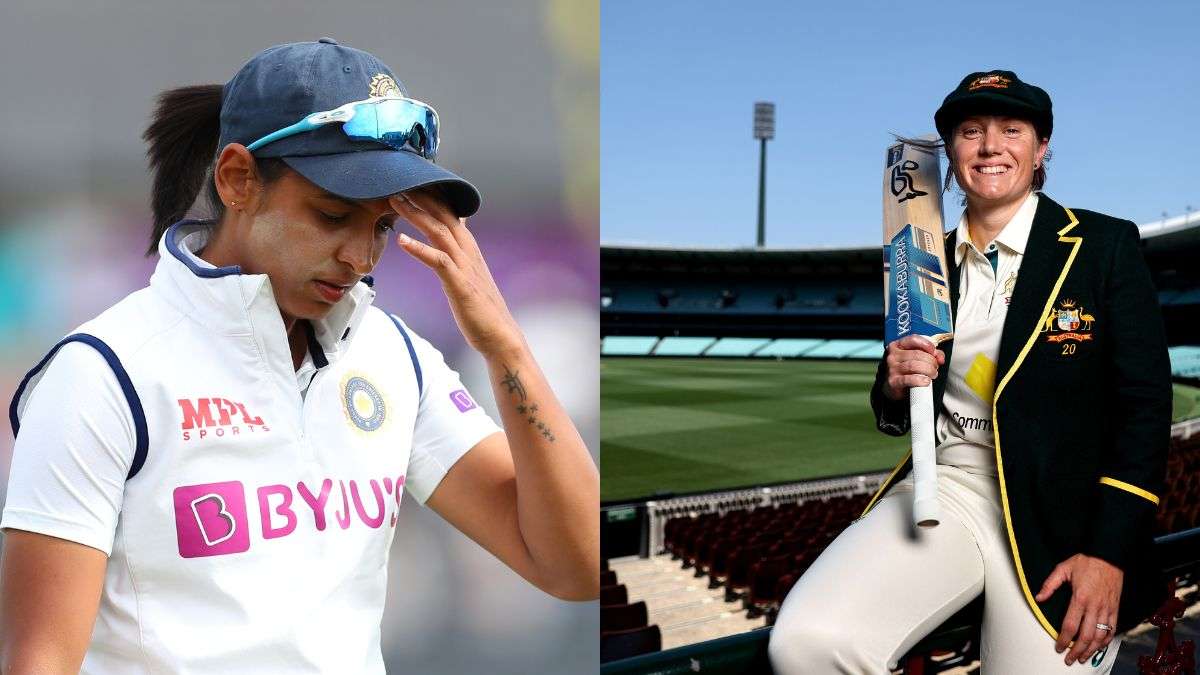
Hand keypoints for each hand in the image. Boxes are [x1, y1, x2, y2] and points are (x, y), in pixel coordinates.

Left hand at [391, 189, 524, 359]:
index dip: (430, 196)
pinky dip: (419, 249)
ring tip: (395, 201)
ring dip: (416, 214)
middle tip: (396, 181)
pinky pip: (438, 261)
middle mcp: (468, 252)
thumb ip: (462, 252)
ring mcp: (464, 266)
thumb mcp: (470, 274)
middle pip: (443, 215)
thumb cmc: (482, 308)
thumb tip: (460, 233)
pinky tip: (402, 241)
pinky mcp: (459, 284)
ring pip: (438, 231)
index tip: (410, 181)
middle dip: (420, 197)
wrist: (500, 335)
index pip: (449, 213)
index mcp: (469, 248)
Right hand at [882, 335, 944, 400]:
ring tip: (932, 375)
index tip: (934, 352)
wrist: (895, 387)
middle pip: (917, 354)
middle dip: (931, 361)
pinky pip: (908, 379)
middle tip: (935, 367)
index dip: (926, 344)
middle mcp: (893, 356)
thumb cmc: (907, 370)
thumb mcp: (917, 358)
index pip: (913, 339)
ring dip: (928, 371)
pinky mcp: (893, 381)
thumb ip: (931, 354)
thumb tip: (940, 357)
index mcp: (898, 346)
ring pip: (914, 366)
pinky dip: (920, 380)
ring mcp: (892, 369)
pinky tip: (926, 381)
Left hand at [1035, 553, 1122, 665]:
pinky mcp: (1115, 607)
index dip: (1063, 639)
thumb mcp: (1063, 569)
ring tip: (1083, 657)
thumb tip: (1038, 598)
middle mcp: (1094, 606)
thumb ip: (1049, 585)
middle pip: (1086, 636)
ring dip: (1092, 649)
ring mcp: (1107, 608)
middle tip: (1070, 659)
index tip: (1058, 647)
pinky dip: (1106, 640)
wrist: (1109, 555)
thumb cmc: (1086, 561)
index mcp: (1080, 598)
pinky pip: (1112, 628)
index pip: (1070, 625)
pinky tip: (1099, 646)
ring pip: (1100, 635)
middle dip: (1077, 650)